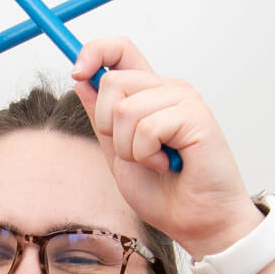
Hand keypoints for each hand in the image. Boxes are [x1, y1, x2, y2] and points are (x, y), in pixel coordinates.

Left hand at [71, 39, 260, 256]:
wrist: (197, 223)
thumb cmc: (165, 193)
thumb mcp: (118, 153)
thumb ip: (102, 118)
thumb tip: (83, 80)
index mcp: (150, 94)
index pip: (120, 50)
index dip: (94, 52)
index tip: (77, 74)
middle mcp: (168, 89)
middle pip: (112, 82)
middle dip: (109, 127)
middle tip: (135, 153)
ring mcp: (184, 99)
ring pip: (125, 109)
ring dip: (130, 148)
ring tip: (155, 163)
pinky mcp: (197, 115)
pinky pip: (147, 127)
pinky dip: (148, 155)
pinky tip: (168, 165)